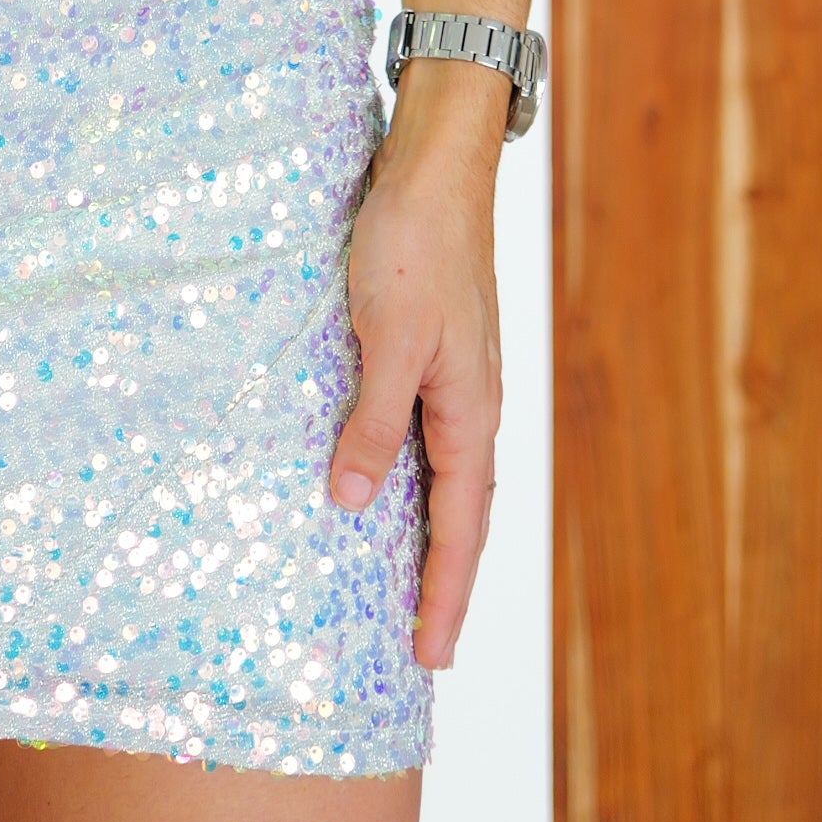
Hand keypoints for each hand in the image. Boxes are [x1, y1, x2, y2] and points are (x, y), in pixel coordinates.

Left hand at [327, 68, 505, 671]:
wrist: (435, 162)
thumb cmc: (412, 243)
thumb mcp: (386, 337)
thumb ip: (373, 422)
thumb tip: (351, 504)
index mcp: (470, 412)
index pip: (460, 529)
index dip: (443, 595)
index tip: (431, 659)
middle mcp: (470, 404)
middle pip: (461, 515)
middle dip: (443, 582)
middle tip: (425, 648)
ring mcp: (454, 377)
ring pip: (443, 475)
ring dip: (429, 534)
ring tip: (405, 585)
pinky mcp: (432, 348)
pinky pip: (424, 435)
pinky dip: (411, 478)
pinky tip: (383, 481)